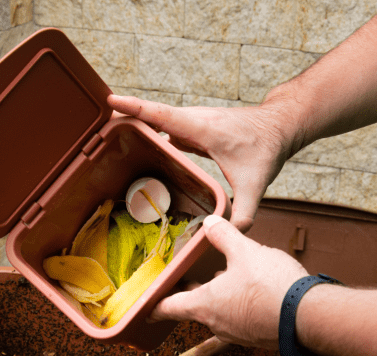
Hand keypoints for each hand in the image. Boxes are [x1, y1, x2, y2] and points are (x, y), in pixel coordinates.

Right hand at [107, 95, 299, 231]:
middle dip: (125, 120)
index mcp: (201, 128)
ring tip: (111, 142)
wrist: (279, 126)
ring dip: (138, 128)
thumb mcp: (255, 183)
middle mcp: (193, 120)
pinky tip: (144, 151)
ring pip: (159, 122)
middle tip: (98, 133)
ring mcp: (194, 122)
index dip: (134, 107)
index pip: (160, 114)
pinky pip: (167, 129)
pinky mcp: (196, 128)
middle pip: (151, 117)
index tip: (109, 101)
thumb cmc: (267, 147)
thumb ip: (245, 211)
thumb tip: (232, 233)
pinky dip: (153, 136)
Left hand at [152, 215, 308, 348]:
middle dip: (194, 293)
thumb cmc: (271, 287)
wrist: (308, 317)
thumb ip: (224, 235)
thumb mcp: (245, 251)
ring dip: (221, 297)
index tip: (146, 306)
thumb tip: (211, 222)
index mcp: (205, 305)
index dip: (155, 304)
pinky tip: (255, 289)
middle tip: (191, 280)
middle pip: (196, 308)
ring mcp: (239, 333)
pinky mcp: (259, 335)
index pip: (169, 307)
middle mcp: (218, 323)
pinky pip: (242, 318)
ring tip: (227, 277)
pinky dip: (241, 304)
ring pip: (221, 312)